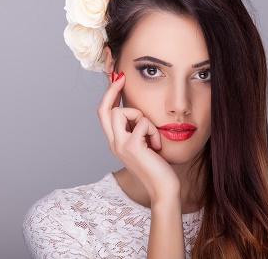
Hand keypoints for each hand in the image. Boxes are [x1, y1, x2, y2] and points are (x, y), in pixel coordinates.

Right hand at [97, 71, 180, 202]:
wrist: (164, 188)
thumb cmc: (159, 166)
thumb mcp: (146, 143)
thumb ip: (139, 128)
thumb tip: (141, 109)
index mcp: (116, 142)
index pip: (105, 114)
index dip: (108, 95)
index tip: (117, 78)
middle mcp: (114, 143)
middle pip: (104, 110)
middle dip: (112, 90)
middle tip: (121, 77)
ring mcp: (120, 145)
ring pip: (122, 112)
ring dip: (143, 119)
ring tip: (152, 137)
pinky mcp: (131, 146)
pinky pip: (142, 122)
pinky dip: (153, 131)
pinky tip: (157, 146)